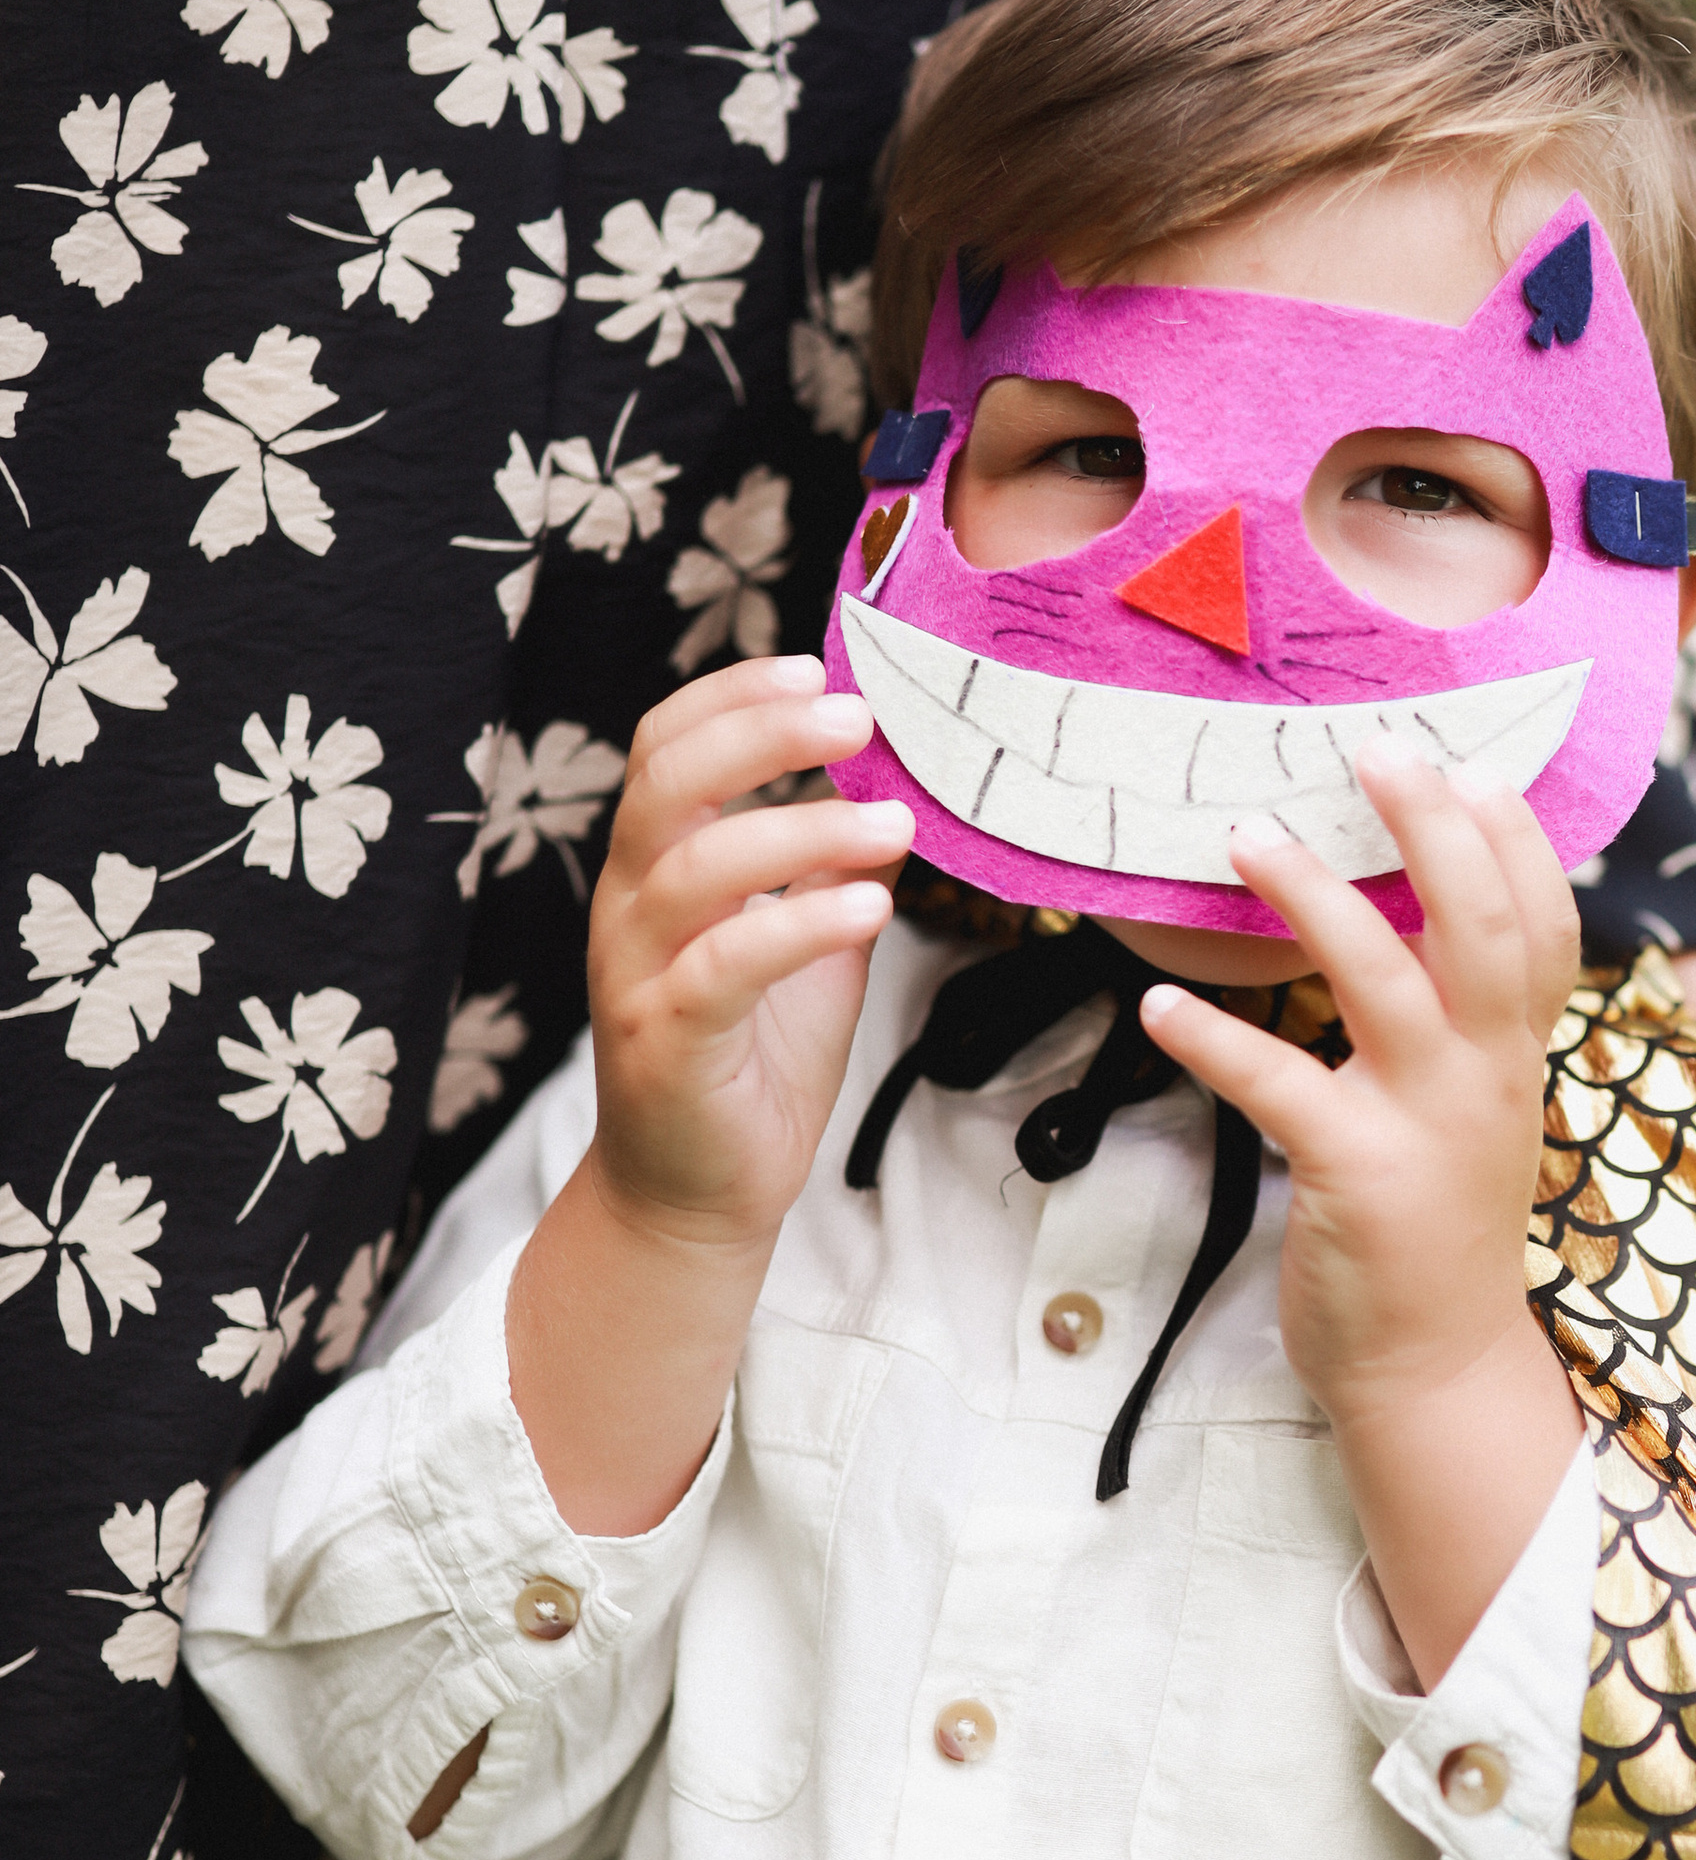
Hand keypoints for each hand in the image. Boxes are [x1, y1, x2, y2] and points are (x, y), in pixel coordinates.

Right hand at [494, 656, 908, 1569]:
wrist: (702, 1193)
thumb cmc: (754, 1060)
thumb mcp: (809, 944)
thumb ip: (837, 869)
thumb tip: (901, 790)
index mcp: (656, 869)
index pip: (667, 747)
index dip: (734, 696)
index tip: (817, 666)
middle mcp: (631, 909)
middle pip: (666, 782)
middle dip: (760, 733)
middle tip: (856, 715)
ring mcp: (639, 976)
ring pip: (697, 869)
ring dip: (802, 830)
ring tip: (893, 822)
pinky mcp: (667, 1044)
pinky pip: (723, 967)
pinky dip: (797, 927)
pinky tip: (870, 907)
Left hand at [1139, 744, 1585, 1687]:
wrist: (1434, 1369)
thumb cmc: (1435, 1227)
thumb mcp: (1472, 1114)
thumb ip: (1460, 1024)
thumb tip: (1421, 922)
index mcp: (1514, 1055)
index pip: (1543, 923)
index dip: (1514, 838)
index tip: (1470, 762)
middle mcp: (1488, 1076)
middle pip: (1483, 923)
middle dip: (1435, 827)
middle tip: (1376, 747)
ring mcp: (1427, 1125)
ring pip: (1387, 979)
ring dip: (1314, 896)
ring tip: (1247, 832)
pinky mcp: (1355, 1176)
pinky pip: (1281, 1086)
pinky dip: (1216, 1040)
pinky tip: (1157, 1009)